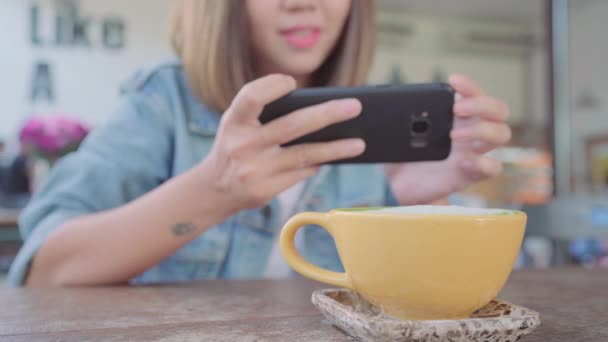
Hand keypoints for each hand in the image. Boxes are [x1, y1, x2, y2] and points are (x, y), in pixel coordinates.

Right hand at [199, 74, 364, 214]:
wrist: (213, 190)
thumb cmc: (235, 147)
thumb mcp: (238, 126)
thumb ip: (265, 116)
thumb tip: (319, 113)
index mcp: (234, 121)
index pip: (251, 97)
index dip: (272, 87)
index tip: (291, 82)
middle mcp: (242, 145)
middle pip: (292, 125)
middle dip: (327, 114)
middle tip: (355, 106)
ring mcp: (254, 170)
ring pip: (305, 155)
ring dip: (335, 149)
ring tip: (360, 144)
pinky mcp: (264, 190)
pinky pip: (300, 173)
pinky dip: (316, 165)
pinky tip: (329, 159)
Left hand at [385, 74, 511, 204]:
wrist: (393, 184)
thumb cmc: (399, 153)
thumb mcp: (395, 131)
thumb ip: (396, 115)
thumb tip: (381, 99)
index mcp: (456, 116)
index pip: (475, 93)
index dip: (470, 85)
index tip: (453, 81)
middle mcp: (470, 131)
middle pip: (499, 110)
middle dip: (482, 104)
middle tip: (456, 110)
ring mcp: (473, 152)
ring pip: (502, 134)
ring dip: (482, 130)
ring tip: (454, 135)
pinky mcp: (470, 175)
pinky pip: (492, 168)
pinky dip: (483, 163)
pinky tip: (462, 161)